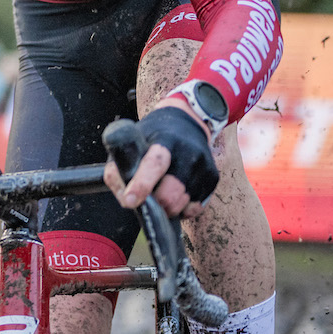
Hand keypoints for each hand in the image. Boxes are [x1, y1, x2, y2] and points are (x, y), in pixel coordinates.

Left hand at [103, 101, 216, 218]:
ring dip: (166, 208)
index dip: (141, 184)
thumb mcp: (132, 142)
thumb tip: (125, 198)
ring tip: (160, 193)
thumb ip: (119, 167)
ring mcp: (203, 167)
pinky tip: (176, 193)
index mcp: (165, 141)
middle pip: (169, 195)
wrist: (188, 124)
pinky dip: (181, 209)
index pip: (154, 164)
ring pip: (181, 206)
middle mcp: (188, 154)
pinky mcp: (213, 179)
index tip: (130, 200)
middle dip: (154, 205)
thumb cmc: (152, 137)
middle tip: (145, 199)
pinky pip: (194, 209)